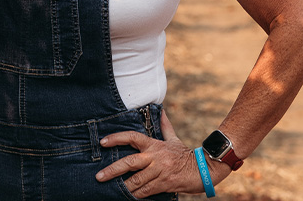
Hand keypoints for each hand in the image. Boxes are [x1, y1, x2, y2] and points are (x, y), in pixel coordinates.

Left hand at [94, 109, 212, 197]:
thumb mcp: (174, 140)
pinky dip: (137, 194)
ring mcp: (159, 171)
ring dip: (123, 186)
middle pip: (129, 162)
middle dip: (112, 170)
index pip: (132, 137)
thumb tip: (161, 111)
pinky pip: (146, 190)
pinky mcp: (164, 183)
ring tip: (110, 189)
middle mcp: (155, 157)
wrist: (203, 169)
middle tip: (99, 176)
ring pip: (136, 180)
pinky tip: (129, 196)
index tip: (103, 142)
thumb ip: (165, 126)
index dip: (117, 138)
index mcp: (154, 145)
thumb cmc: (186, 155)